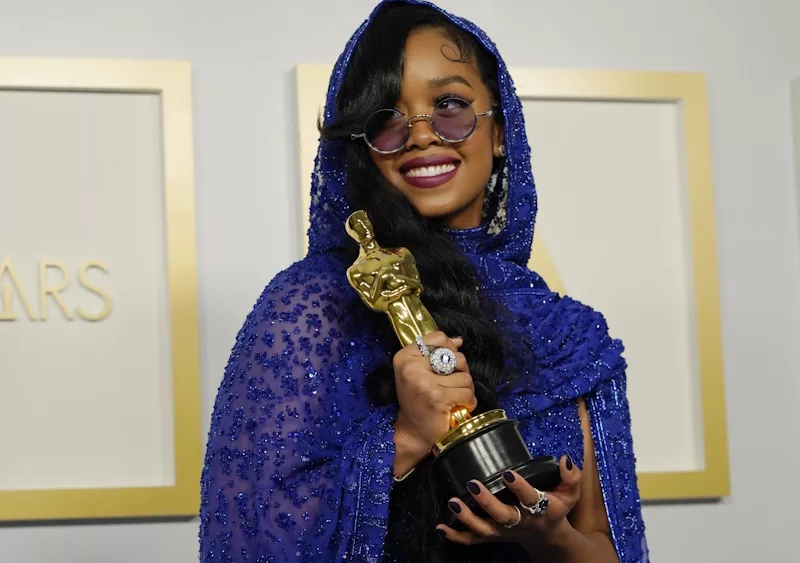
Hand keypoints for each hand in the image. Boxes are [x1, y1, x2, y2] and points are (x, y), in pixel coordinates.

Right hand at [393, 332, 476, 458]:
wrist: (413, 432)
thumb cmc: (417, 401)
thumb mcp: (419, 372)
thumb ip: (436, 352)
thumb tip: (458, 340)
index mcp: (404, 357)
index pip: (438, 338)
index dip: (449, 349)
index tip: (446, 365)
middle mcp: (411, 367)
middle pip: (456, 356)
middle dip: (460, 372)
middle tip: (450, 386)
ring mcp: (424, 383)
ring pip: (465, 376)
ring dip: (465, 389)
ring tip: (454, 398)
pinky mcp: (438, 398)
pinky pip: (467, 392)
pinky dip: (468, 401)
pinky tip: (458, 407)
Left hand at [437, 455, 580, 551]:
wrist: (547, 537)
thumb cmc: (556, 509)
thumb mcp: (570, 494)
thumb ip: (571, 476)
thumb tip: (564, 459)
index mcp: (540, 510)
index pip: (530, 497)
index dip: (520, 487)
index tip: (509, 473)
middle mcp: (521, 522)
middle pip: (503, 516)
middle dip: (487, 501)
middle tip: (473, 484)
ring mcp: (504, 531)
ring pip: (484, 529)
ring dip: (467, 518)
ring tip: (453, 503)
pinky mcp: (492, 536)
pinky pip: (472, 540)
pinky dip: (456, 536)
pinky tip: (440, 528)